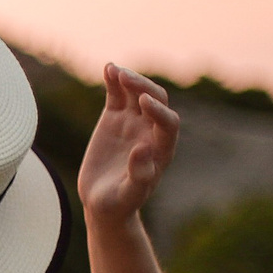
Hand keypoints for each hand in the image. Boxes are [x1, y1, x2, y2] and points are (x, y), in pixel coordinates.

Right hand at [78, 63, 179, 227]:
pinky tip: (108, 68)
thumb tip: (143, 148)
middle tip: (127, 80)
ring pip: (138, 93)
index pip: (168, 123)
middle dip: (145, 88)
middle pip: (157, 100)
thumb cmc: (119, 203)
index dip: (159, 111)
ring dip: (130, 80)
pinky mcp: (115, 118)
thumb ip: (140, 175)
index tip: (144, 102)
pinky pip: (117, 94)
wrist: (103, 203)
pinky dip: (114, 81)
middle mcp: (151, 131)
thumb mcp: (128, 195)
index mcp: (161, 150)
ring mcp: (133, 122)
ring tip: (115, 71)